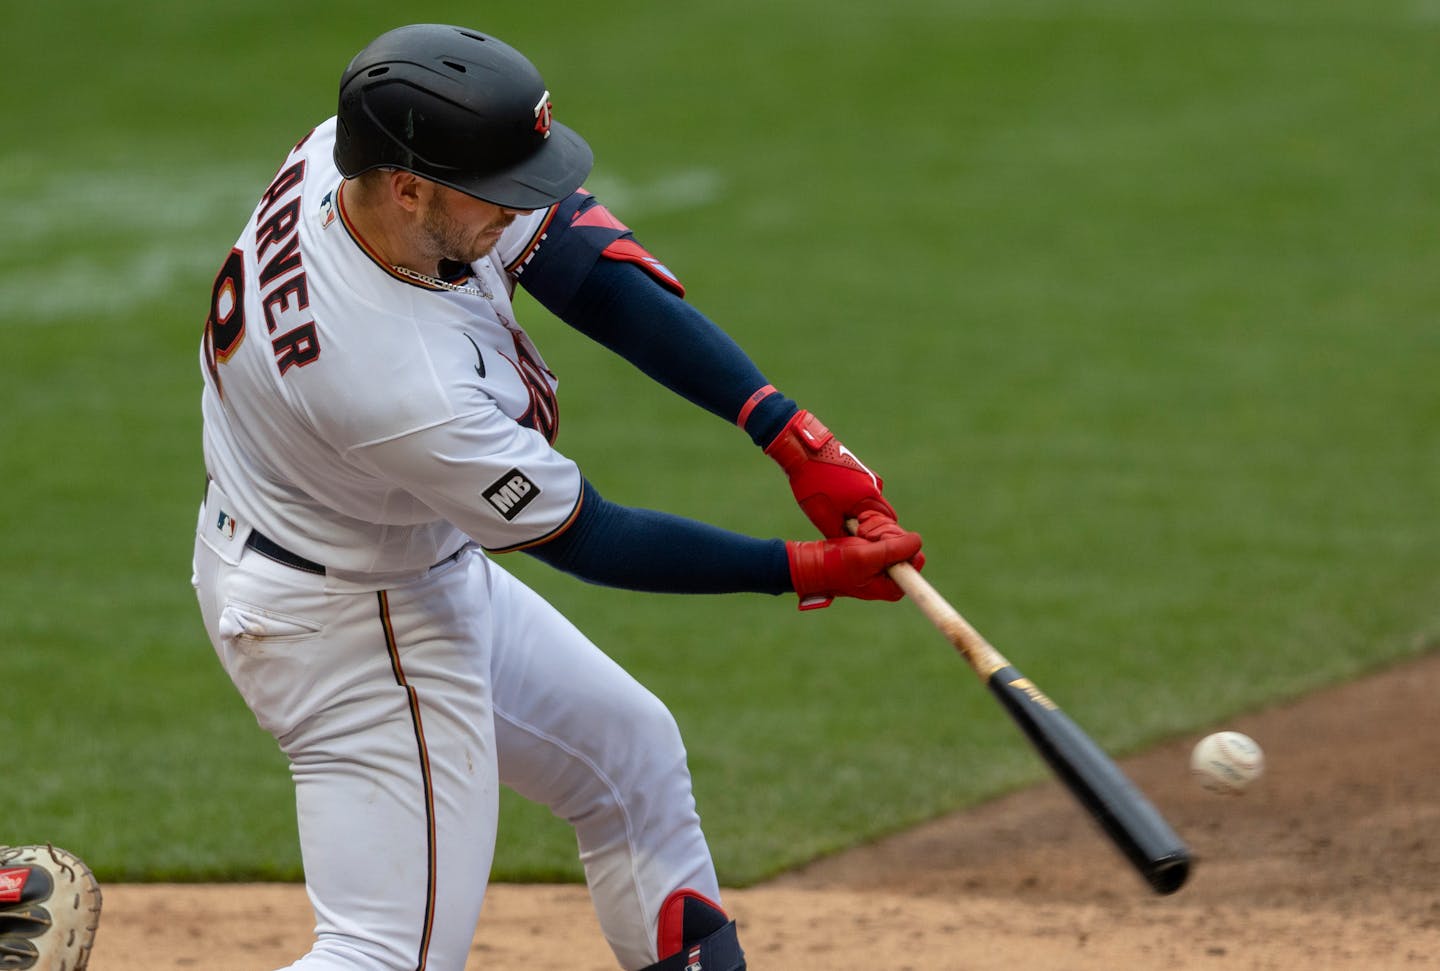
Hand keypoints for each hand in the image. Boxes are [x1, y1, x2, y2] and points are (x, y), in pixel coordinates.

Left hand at [765, 410, 896, 537]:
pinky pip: (863, 491)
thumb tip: (853, 548)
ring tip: (835, 510)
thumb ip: (842, 535)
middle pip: (881, 514)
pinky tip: (834, 497)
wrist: (804, 449)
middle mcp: (875, 485)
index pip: (888, 524)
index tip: (860, 539)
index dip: (876, 535)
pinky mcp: (860, 469)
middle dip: (867, 524)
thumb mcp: (823, 517)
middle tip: (846, 528)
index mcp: (870, 497)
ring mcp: (868, 475)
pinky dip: (854, 498)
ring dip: (858, 510)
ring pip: (870, 502)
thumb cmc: (813, 482)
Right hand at [786, 510, 923, 609]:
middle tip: (864, 537)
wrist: (814, 563)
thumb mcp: (865, 557)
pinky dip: (873, 527)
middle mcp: (893, 576)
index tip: (878, 544)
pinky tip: (859, 532)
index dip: (899, 545)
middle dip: (886, 535)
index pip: (916, 558)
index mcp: (894, 586)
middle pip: (906, 544)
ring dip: (877, 529)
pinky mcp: (878, 552)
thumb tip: (917, 541)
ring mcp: (885, 563)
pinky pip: (885, 532)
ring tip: (859, 535)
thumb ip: (893, 550)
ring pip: (895, 535)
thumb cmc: (837, 565)